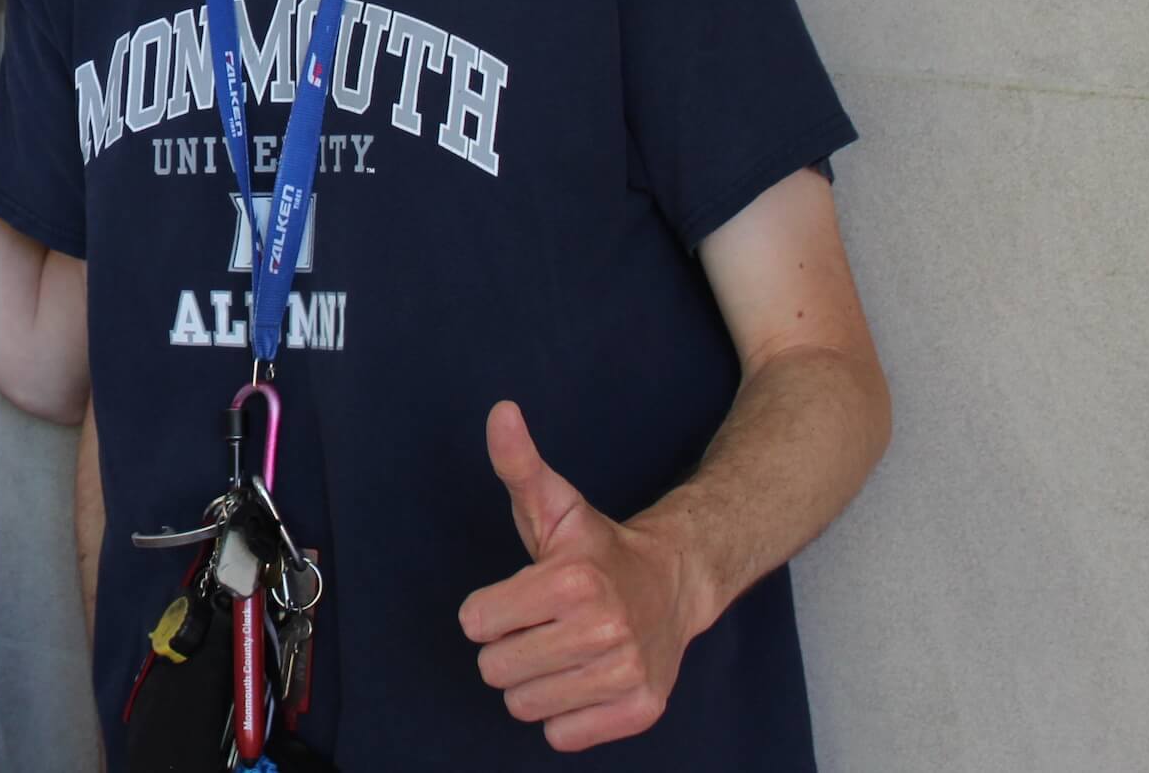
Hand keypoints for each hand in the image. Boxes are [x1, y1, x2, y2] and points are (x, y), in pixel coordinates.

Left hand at [458, 401, 698, 751]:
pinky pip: (563, 736)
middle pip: (495, 669)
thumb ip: (518, 463)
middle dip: (508, 648)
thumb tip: (500, 412)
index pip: (475, 622)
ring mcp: (626, 673)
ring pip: (524, 706)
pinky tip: (584, 679)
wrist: (672, 585)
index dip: (488, 610)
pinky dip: (565, 715)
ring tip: (562, 651)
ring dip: (534, 682)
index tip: (520, 597)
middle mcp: (604, 628)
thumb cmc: (597, 548)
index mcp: (572, 579)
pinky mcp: (641, 709)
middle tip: (541, 626)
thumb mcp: (554, 504)